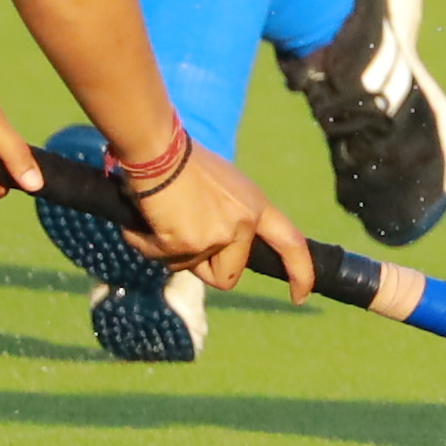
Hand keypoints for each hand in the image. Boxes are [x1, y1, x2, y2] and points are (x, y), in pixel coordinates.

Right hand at [120, 136, 315, 300]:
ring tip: (160, 214)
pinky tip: (144, 217)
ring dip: (169, 249)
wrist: (157, 149)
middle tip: (178, 239)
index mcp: (255, 205)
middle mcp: (244, 222)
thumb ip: (228, 217)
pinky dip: (146, 242)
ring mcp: (218, 235)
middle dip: (202, 269)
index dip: (301, 272)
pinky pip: (162, 258)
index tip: (300, 296)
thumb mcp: (221, 188)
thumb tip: (214, 250)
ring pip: (188, 267)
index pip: (291, 243)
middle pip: (228, 275)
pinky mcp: (188, 243)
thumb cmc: (181, 161)